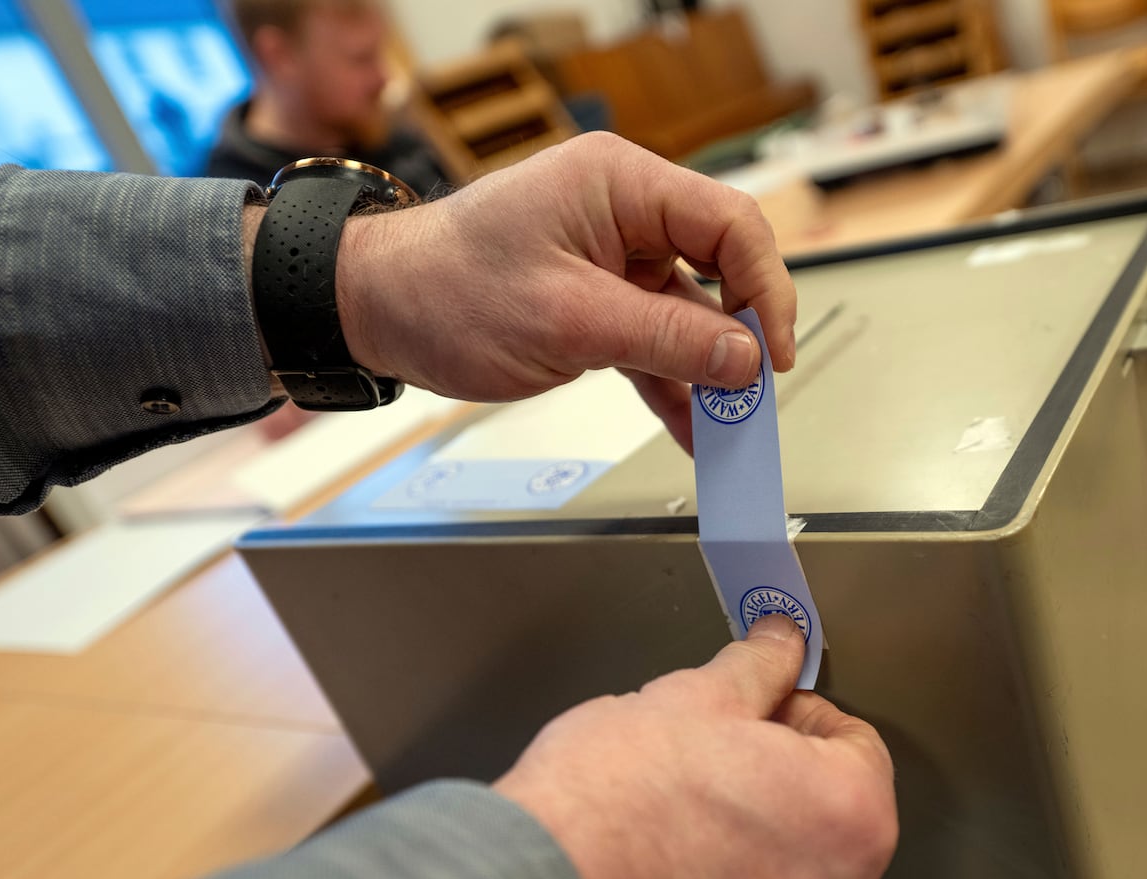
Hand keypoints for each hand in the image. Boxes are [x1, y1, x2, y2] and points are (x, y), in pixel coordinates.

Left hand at [335, 132, 798, 450]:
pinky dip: (674, 383)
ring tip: (728, 426)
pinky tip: (693, 428)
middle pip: (721, 267)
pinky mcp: (600, 298)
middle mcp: (625, 211)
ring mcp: (614, 256)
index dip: (764, 288)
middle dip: (741, 335)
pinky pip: (657, 339)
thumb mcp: (567, 320)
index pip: (728, 224)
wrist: (376, 310)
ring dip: (709, 371)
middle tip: (752, 394)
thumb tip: (745, 359)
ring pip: (692, 312)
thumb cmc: (445, 290)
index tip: (770, 352)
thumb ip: (665, 338)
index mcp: (619, 183)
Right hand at [494, 615, 897, 878]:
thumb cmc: (605, 812)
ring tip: (670, 852)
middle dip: (774, 801)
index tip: (747, 725)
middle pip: (827, 830)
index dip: (793, 722)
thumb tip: (779, 642)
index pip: (855, 746)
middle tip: (697, 786)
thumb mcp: (683, 701)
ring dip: (750, 875)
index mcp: (850, 815)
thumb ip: (753, 669)